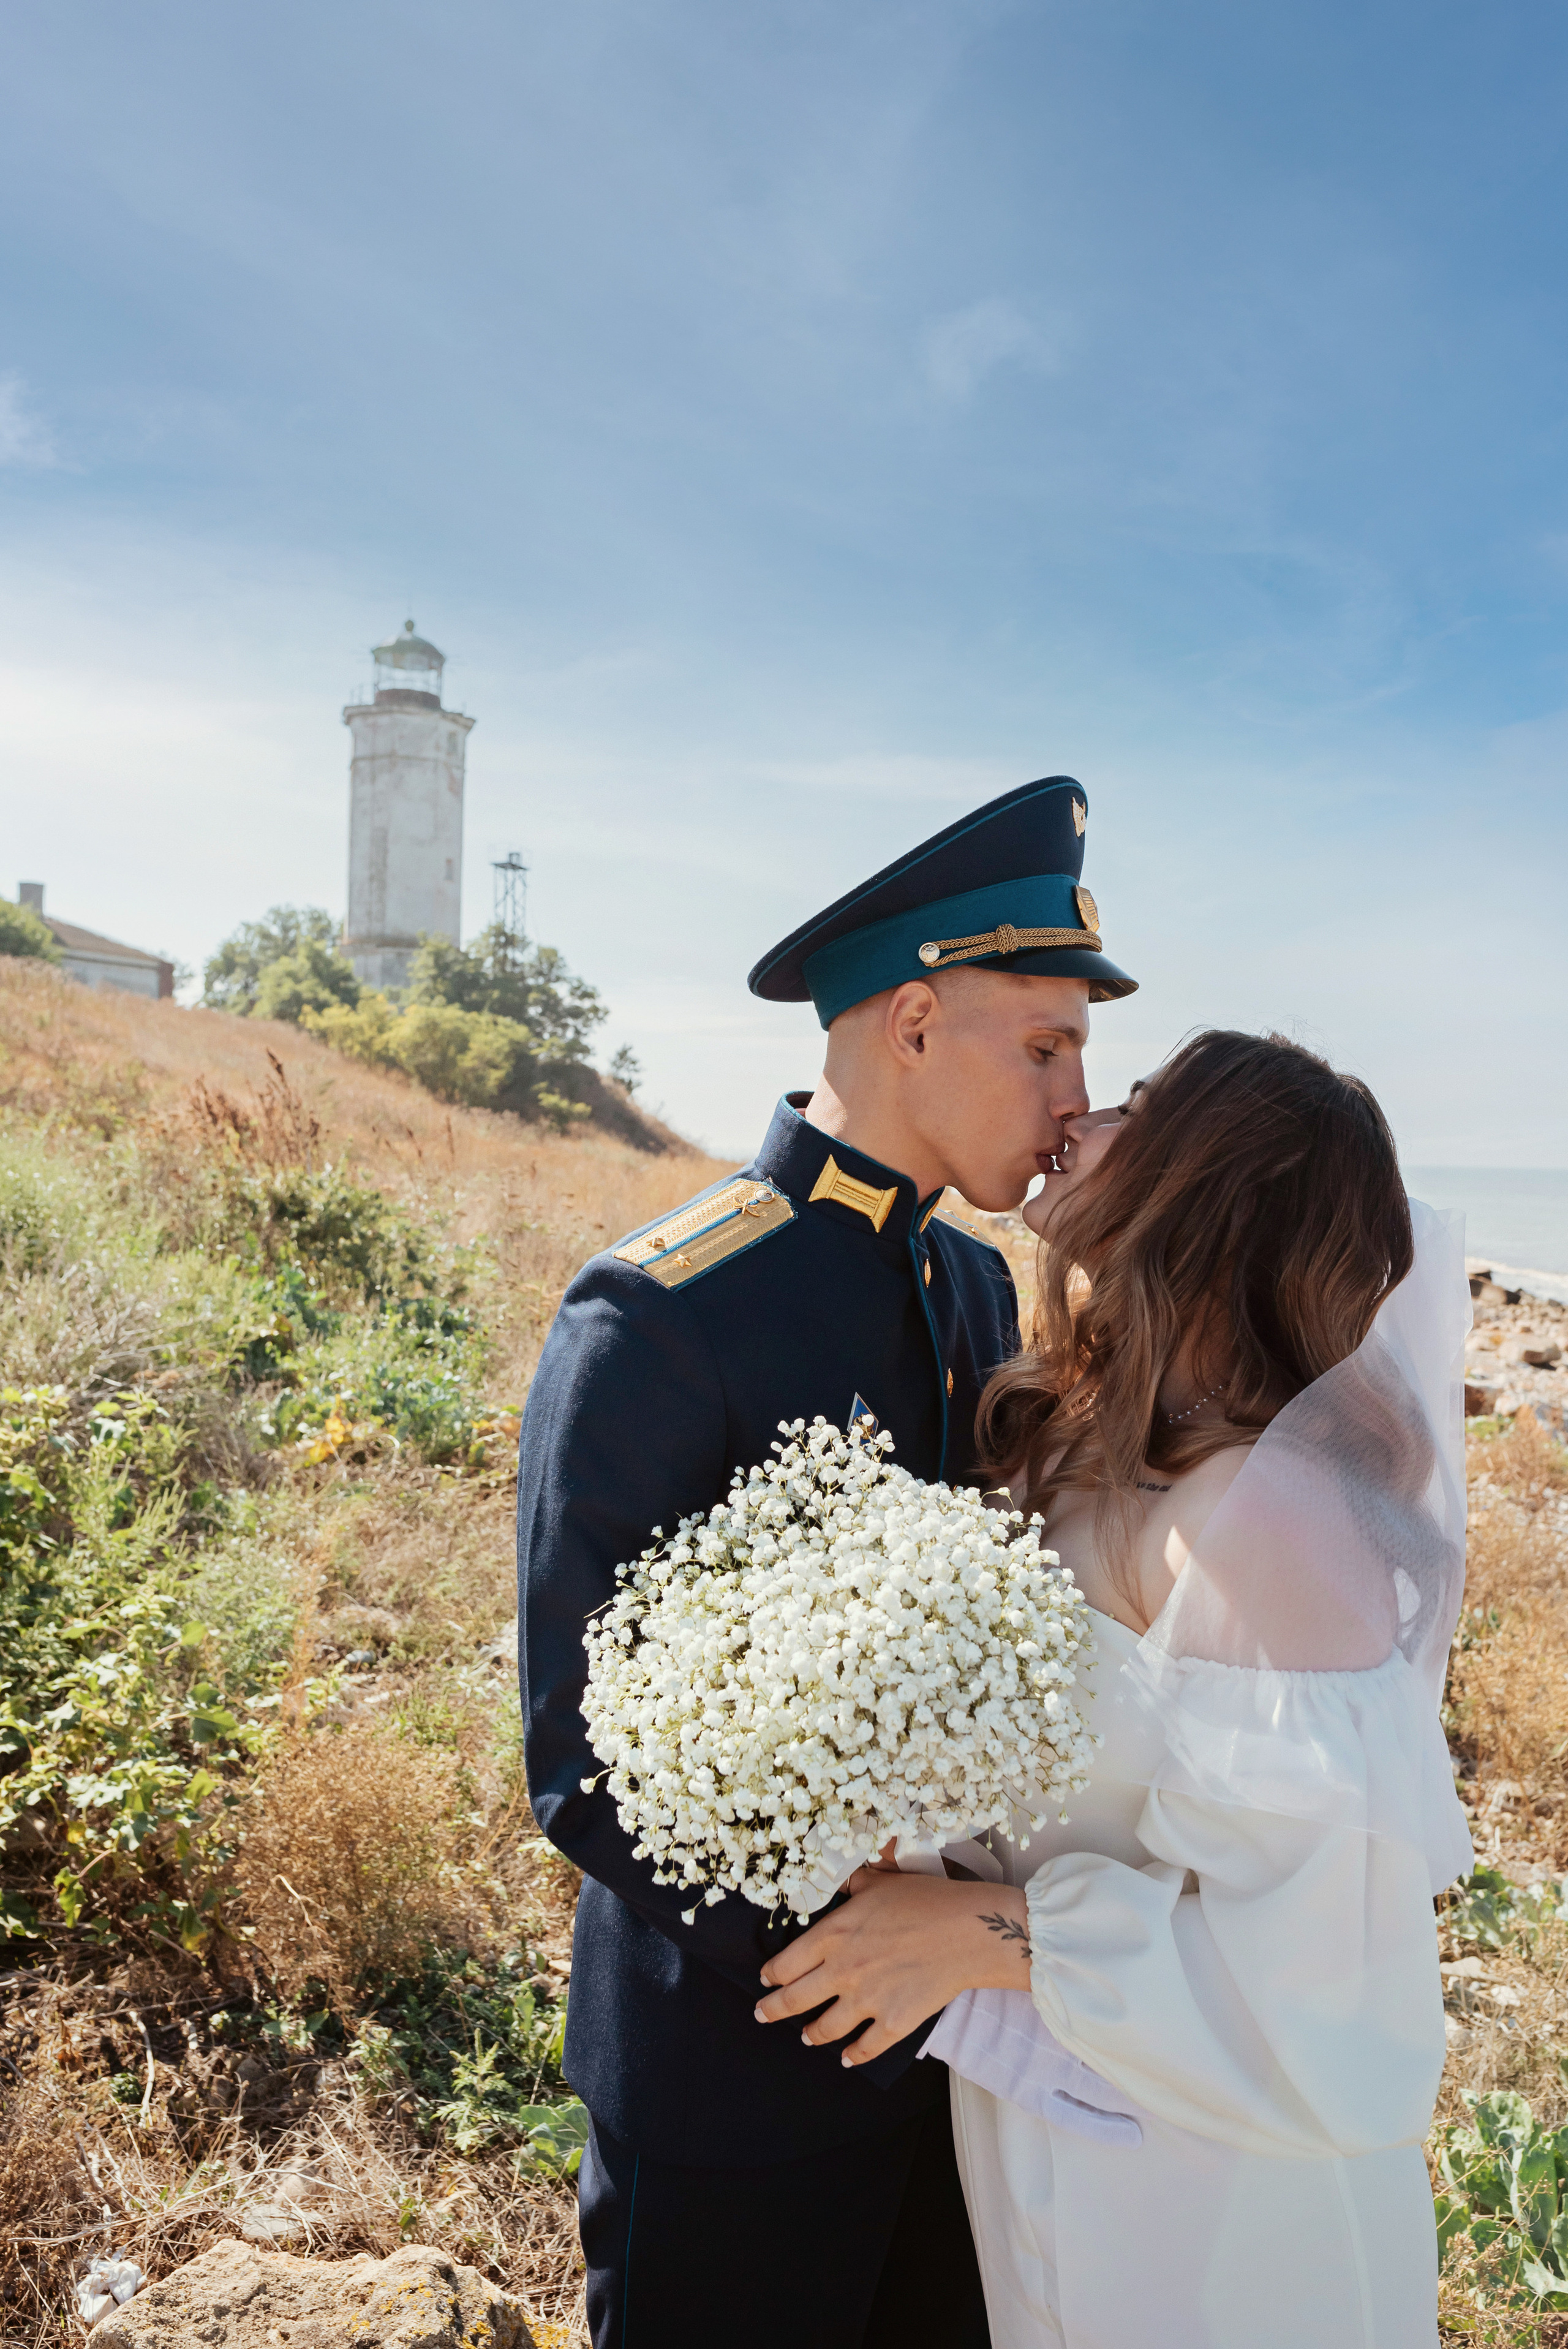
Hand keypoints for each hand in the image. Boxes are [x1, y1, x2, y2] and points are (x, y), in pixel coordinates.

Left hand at [754, 1870, 1033, 2064]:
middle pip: (794, 2000)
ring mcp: (866, 2001)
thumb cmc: (925, 1900)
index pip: (786, 1964)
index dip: (772, 1974)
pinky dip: (853, 2056)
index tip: (766, 1978)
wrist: (967, 1931)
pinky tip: (847, 2058)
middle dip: (772, 2010)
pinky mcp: (893, 2023)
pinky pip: (865, 2048)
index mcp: (833, 1935)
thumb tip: (841, 1879)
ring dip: (811, 2034)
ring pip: (824, 2028)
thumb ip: (852, 1886)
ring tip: (805, 2036)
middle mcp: (842, 1971)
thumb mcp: (879, 1882)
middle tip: (762, 2014)